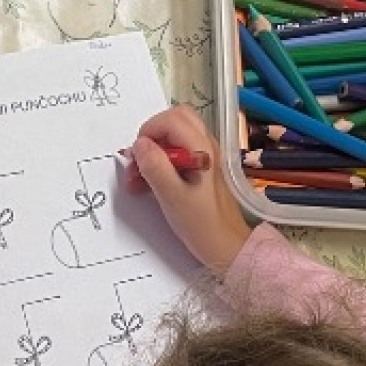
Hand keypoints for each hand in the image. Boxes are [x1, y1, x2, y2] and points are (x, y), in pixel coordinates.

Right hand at [124, 106, 252, 275]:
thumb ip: (155, 166)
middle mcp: (207, 146)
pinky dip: (163, 160)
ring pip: (177, 135)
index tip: (137, 157)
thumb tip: (140, 144)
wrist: (228, 246)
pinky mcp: (203, 168)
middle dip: (152, 135)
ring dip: (155, 149)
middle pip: (176, 119)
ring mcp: (207, 156)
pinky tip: (149, 183)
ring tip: (139, 176)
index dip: (149, 132)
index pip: (171, 119)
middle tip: (139, 161)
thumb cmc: (201, 224)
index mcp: (202, 149)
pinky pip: (180, 151)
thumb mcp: (172, 197)